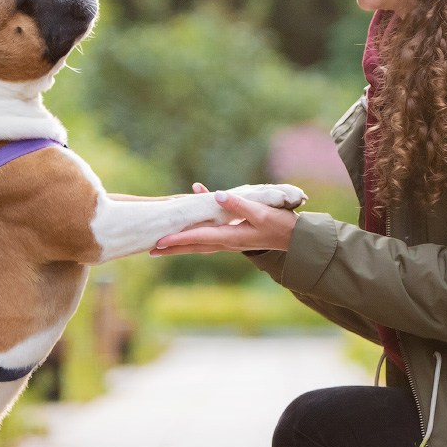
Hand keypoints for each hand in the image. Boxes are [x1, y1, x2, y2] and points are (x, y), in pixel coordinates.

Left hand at [151, 183, 298, 255]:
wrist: (296, 238)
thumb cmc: (281, 225)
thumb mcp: (261, 212)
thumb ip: (239, 204)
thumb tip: (215, 195)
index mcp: (230, 237)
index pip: (198, 238)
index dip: (178, 240)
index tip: (159, 242)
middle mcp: (227, 241)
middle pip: (194, 245)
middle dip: (173, 248)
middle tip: (150, 250)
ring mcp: (230, 239)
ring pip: (200, 241)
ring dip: (181, 241)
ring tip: (163, 244)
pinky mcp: (234, 234)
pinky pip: (210, 230)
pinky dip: (198, 223)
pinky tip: (194, 206)